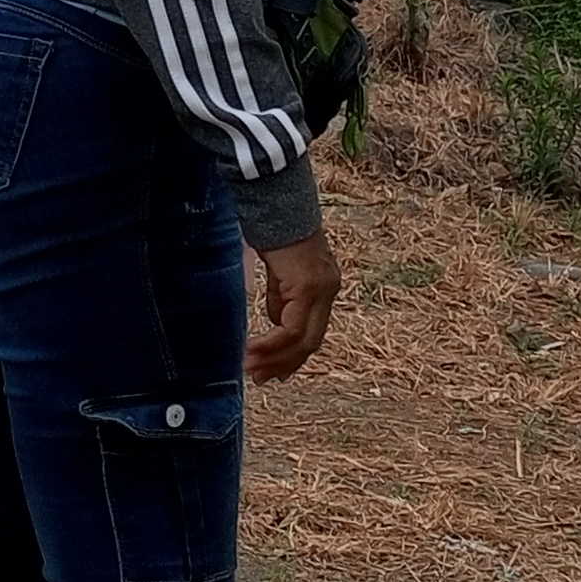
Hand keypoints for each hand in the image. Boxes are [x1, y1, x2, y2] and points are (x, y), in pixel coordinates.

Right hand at [245, 228, 339, 382]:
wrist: (277, 203)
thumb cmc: (275, 231)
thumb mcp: (280, 274)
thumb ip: (282, 299)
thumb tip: (276, 323)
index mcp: (324, 287)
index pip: (312, 333)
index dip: (293, 356)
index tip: (272, 372)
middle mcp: (328, 290)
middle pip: (310, 342)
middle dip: (283, 363)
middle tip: (260, 378)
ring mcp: (321, 289)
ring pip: (302, 339)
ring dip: (275, 357)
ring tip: (252, 368)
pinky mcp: (307, 286)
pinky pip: (291, 327)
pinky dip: (271, 342)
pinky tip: (252, 348)